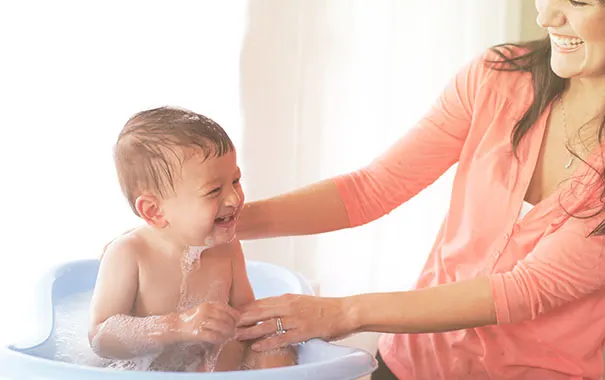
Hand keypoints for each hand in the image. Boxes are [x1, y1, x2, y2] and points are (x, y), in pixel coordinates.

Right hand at [176, 302, 239, 344]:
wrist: (175, 326)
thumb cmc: (192, 319)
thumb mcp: (204, 310)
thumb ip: (216, 311)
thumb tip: (233, 317)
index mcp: (207, 305)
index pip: (225, 308)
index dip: (234, 314)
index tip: (238, 320)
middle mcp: (205, 311)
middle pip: (225, 318)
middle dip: (232, 325)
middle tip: (234, 330)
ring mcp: (200, 321)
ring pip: (221, 327)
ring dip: (228, 333)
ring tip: (230, 336)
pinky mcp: (197, 333)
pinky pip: (213, 336)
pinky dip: (220, 339)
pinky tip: (222, 340)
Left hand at [235, 294, 356, 350]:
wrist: (344, 311)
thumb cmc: (324, 308)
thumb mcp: (302, 301)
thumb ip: (287, 305)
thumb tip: (272, 310)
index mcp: (288, 298)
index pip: (260, 302)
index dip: (245, 309)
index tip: (232, 314)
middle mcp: (289, 306)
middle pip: (259, 312)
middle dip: (242, 319)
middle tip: (227, 325)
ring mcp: (295, 319)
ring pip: (266, 324)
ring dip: (249, 331)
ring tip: (236, 336)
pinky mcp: (302, 331)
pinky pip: (281, 337)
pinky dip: (267, 342)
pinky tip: (256, 346)